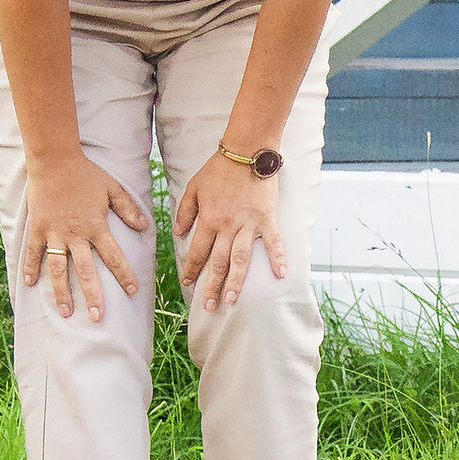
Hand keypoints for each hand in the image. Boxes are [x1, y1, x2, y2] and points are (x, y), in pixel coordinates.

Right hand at [21, 152, 146, 321]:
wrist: (54, 160)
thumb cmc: (85, 173)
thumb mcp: (112, 188)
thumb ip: (128, 208)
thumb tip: (145, 226)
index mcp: (95, 226)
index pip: (113, 256)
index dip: (124, 274)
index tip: (132, 291)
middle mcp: (75, 235)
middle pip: (85, 271)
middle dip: (92, 295)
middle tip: (97, 317)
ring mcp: (54, 233)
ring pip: (57, 268)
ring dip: (61, 291)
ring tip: (65, 312)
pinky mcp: (37, 228)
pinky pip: (33, 252)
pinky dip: (31, 268)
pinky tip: (30, 285)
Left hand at [172, 152, 285, 314]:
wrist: (246, 151)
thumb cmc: (219, 168)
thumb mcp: (194, 186)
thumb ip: (185, 211)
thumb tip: (178, 233)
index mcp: (209, 219)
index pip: (197, 251)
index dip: (191, 268)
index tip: (188, 284)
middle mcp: (228, 226)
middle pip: (218, 262)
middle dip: (213, 286)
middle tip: (210, 307)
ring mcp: (249, 224)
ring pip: (241, 259)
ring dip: (236, 282)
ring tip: (232, 300)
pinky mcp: (267, 218)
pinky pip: (273, 242)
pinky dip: (277, 258)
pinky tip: (280, 275)